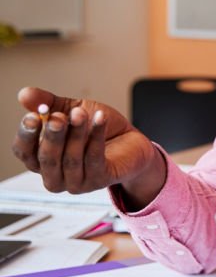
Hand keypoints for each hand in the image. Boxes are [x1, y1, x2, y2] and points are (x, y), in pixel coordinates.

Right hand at [10, 86, 165, 207]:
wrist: (131, 141)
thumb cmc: (97, 127)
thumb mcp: (70, 109)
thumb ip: (48, 103)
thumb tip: (24, 94)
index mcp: (41, 159)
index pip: (24, 152)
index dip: (26, 135)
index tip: (33, 117)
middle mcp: (55, 175)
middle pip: (46, 159)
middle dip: (52, 135)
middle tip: (59, 117)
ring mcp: (77, 182)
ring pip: (71, 159)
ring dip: (76, 134)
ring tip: (81, 113)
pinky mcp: (99, 181)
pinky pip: (95, 158)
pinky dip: (97, 136)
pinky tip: (100, 117)